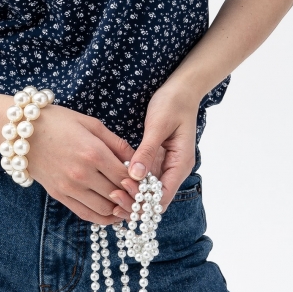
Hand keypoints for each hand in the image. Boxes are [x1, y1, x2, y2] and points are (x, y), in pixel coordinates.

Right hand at [26, 104, 133, 223]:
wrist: (22, 131)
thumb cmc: (59, 122)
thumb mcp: (91, 124)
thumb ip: (116, 143)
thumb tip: (137, 159)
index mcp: (93, 153)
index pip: (126, 177)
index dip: (140, 183)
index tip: (147, 182)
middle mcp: (82, 174)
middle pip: (118, 195)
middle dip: (134, 198)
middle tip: (142, 196)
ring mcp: (69, 187)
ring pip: (104, 210)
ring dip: (120, 211)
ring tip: (129, 205)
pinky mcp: (59, 195)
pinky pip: (85, 214)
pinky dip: (102, 218)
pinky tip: (112, 213)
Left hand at [120, 83, 199, 209]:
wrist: (181, 89)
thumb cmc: (172, 103)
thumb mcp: (158, 125)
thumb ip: (147, 151)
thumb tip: (135, 176)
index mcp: (180, 163)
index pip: (163, 196)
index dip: (143, 200)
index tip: (121, 193)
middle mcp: (175, 169)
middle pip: (156, 198)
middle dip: (135, 202)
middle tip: (112, 195)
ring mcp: (166, 165)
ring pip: (149, 190)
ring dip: (133, 194)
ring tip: (111, 191)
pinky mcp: (158, 159)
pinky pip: (146, 177)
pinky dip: (133, 182)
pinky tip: (117, 180)